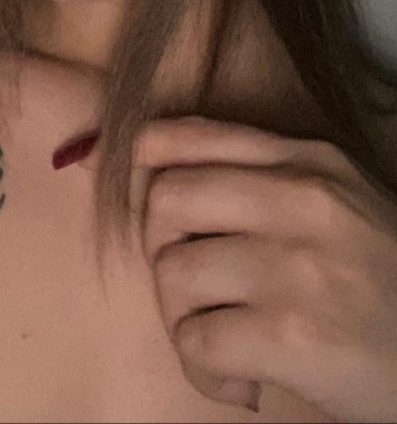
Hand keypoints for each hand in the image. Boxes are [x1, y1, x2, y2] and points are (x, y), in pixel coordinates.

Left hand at [78, 114, 396, 421]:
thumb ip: (263, 173)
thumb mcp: (338, 199)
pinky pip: (196, 342)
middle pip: (165, 198)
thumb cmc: (384, 280)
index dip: (142, 166)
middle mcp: (301, 200)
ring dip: (182, 318)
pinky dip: (205, 372)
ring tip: (220, 336)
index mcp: (308, 161)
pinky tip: (240, 379)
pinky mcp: (292, 337)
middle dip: (158, 247)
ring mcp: (296, 266)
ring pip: (173, 272)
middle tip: (190, 284)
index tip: (145, 203)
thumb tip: (156, 159)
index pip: (189, 136)